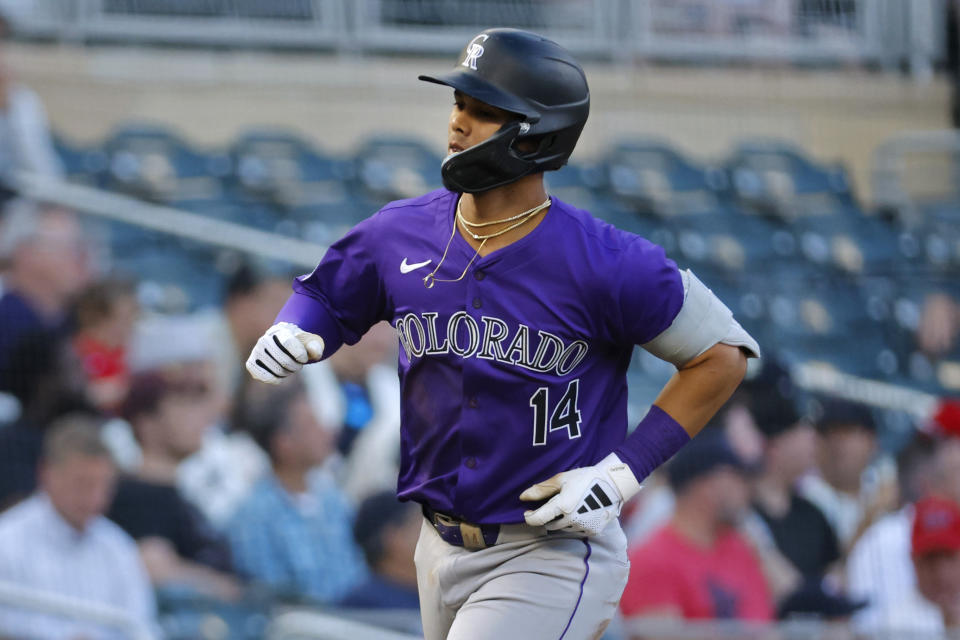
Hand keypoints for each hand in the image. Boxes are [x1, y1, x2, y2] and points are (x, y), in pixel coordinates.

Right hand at [245, 322, 323, 383]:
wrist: (284, 342)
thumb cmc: (299, 343)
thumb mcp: (310, 342)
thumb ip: (316, 346)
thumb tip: (315, 354)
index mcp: (280, 331)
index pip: (288, 344)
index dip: (300, 355)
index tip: (304, 358)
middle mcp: (265, 339)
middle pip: (284, 361)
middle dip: (296, 366)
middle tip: (298, 365)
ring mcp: (256, 351)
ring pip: (276, 370)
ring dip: (287, 373)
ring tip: (289, 367)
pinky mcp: (251, 363)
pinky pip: (264, 377)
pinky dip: (276, 379)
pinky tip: (280, 375)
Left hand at [520, 453, 640, 535]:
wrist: (613, 484)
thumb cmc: (585, 478)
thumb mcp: (562, 479)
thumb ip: (541, 489)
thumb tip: (522, 497)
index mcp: (562, 506)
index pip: (538, 520)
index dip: (529, 517)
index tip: (528, 512)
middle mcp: (571, 520)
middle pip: (549, 525)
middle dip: (547, 517)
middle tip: (552, 504)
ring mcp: (583, 527)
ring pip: (562, 528)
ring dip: (560, 520)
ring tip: (568, 505)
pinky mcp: (592, 531)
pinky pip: (575, 530)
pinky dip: (573, 523)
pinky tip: (579, 511)